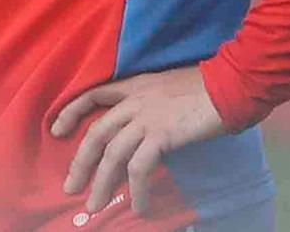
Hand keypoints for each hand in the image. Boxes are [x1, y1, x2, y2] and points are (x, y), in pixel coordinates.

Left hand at [49, 65, 225, 216]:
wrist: (233, 83)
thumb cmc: (210, 86)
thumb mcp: (171, 88)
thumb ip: (153, 104)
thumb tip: (144, 131)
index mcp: (136, 85)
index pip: (94, 94)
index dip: (71, 112)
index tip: (56, 130)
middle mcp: (136, 100)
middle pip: (97, 133)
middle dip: (80, 163)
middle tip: (70, 187)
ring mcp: (147, 117)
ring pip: (112, 155)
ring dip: (102, 184)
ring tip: (95, 205)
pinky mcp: (162, 134)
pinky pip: (139, 168)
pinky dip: (136, 190)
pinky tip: (139, 206)